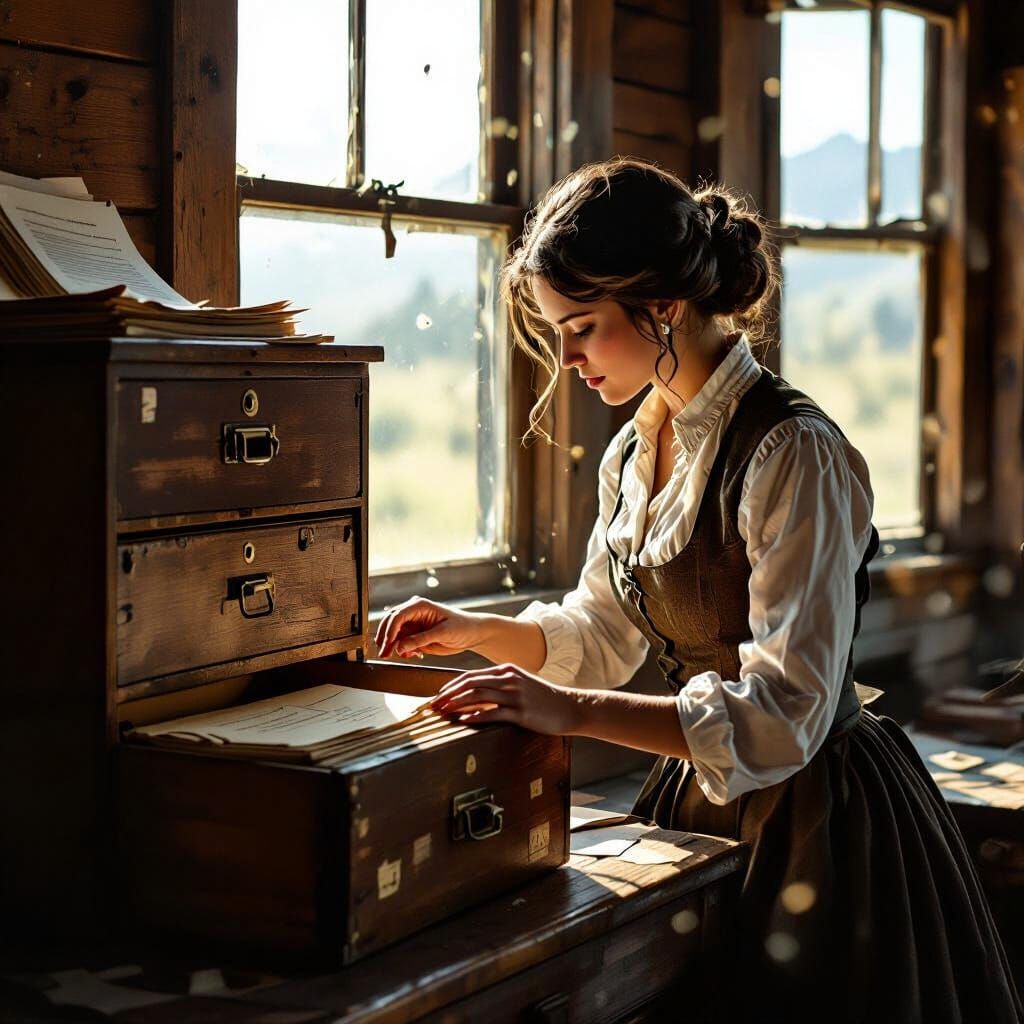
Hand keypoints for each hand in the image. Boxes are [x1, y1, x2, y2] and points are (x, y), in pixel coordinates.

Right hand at [374, 596, 490, 658]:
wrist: (472, 634)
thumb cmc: (462, 627)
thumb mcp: (443, 633)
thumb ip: (421, 639)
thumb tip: (400, 646)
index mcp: (420, 606)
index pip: (398, 615)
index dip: (390, 630)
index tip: (387, 644)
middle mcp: (413, 613)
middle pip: (391, 623)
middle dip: (385, 639)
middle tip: (384, 654)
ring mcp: (413, 624)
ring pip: (394, 634)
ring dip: (392, 646)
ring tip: (395, 656)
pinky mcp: (415, 636)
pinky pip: (401, 643)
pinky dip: (401, 650)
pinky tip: (409, 655)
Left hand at [427, 663, 583, 734]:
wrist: (570, 707)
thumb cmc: (544, 699)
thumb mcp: (521, 684)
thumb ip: (500, 686)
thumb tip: (475, 696)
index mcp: (507, 671)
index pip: (471, 676)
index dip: (451, 686)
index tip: (437, 696)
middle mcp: (509, 679)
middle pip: (470, 684)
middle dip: (448, 694)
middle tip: (432, 705)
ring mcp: (515, 694)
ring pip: (478, 696)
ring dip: (457, 704)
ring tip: (443, 712)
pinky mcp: (521, 711)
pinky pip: (494, 713)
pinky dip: (476, 717)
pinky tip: (464, 722)